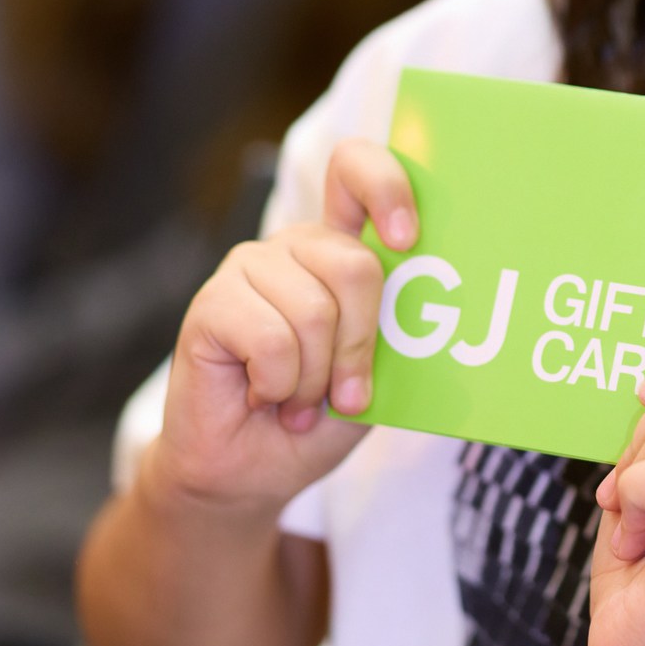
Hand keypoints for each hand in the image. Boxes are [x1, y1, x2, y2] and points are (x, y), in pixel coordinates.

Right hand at [141, 139, 407, 522]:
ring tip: (294, 400)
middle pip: (355, 265)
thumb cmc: (315, 421)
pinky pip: (272, 339)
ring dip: (314, 379)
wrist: (249, 473)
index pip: (356, 172)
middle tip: (343, 392)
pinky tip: (260, 395)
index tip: (406, 239)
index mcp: (338, 251)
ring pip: (315, 311)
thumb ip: (395, 336)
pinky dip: (279, 384)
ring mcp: (249, 269)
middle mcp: (294, 248)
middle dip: (359, 346)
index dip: (386, 187)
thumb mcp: (376, 381)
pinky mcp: (212, 303)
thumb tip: (432, 308)